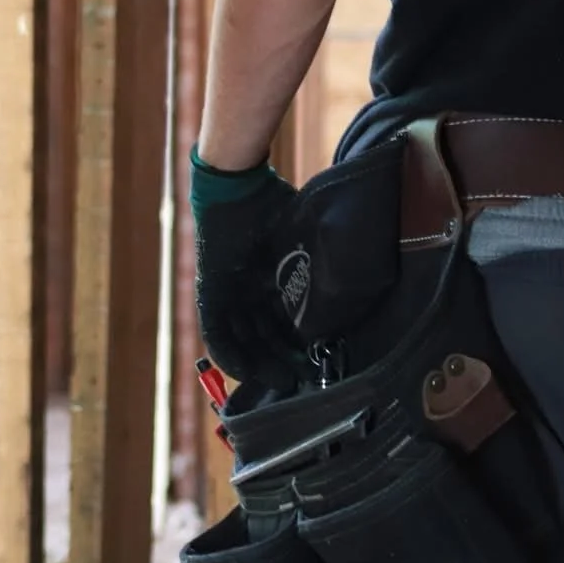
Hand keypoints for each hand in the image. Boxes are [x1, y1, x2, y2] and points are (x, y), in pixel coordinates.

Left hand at [192, 157, 306, 385]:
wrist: (236, 183)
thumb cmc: (270, 200)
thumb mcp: (299, 232)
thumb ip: (315, 252)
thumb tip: (354, 263)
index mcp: (266, 274)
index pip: (281, 317)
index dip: (297, 340)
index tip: (317, 355)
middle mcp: (245, 288)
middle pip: (262, 335)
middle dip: (281, 358)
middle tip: (303, 376)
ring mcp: (226, 292)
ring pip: (243, 340)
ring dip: (261, 363)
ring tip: (284, 379)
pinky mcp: (209, 294)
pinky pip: (217, 335)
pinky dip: (231, 355)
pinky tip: (249, 371)